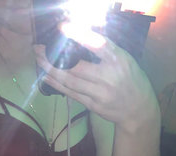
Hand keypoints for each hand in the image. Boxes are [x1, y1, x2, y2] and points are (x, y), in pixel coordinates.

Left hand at [33, 35, 158, 132]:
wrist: (137, 109)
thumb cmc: (130, 78)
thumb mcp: (125, 58)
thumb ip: (105, 49)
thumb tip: (83, 33)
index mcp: (118, 60)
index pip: (97, 45)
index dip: (79, 36)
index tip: (62, 27)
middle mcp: (108, 77)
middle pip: (76, 67)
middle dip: (54, 57)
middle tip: (39, 48)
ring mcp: (99, 93)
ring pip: (69, 81)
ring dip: (50, 70)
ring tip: (38, 59)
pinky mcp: (92, 105)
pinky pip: (70, 93)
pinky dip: (56, 84)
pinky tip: (46, 76)